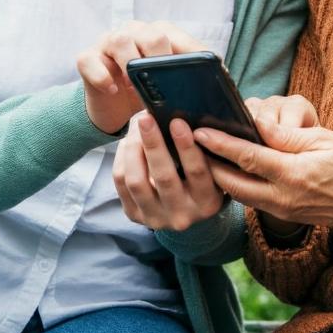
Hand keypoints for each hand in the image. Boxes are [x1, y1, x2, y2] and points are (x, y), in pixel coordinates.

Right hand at [75, 20, 203, 134]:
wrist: (111, 106)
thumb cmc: (146, 92)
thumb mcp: (169, 87)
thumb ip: (190, 80)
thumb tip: (223, 80)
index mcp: (158, 34)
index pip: (178, 36)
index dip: (193, 53)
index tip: (204, 74)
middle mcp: (134, 32)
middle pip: (152, 34)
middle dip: (162, 59)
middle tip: (166, 85)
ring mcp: (107, 42)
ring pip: (120, 40)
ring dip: (131, 64)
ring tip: (136, 87)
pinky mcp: (86, 58)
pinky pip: (89, 59)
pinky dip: (102, 75)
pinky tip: (113, 89)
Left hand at [113, 113, 225, 231]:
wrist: (185, 210)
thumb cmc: (200, 179)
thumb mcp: (210, 168)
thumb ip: (200, 147)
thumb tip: (174, 114)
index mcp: (207, 202)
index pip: (196, 172)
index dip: (186, 146)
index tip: (177, 121)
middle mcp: (182, 215)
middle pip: (164, 177)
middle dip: (153, 144)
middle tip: (146, 119)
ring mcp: (156, 217)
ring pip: (137, 181)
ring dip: (133, 149)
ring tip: (136, 127)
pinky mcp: (135, 215)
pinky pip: (121, 183)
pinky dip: (123, 157)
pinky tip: (129, 141)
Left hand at [196, 118, 332, 242]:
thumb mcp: (325, 140)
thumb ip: (288, 136)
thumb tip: (257, 125)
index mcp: (294, 175)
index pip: (247, 157)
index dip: (220, 143)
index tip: (198, 130)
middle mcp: (283, 197)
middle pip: (232, 183)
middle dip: (207, 164)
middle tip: (187, 143)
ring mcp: (282, 210)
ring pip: (239, 194)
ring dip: (218, 176)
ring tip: (201, 154)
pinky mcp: (284, 214)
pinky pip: (251, 199)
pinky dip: (235, 184)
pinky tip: (225, 169)